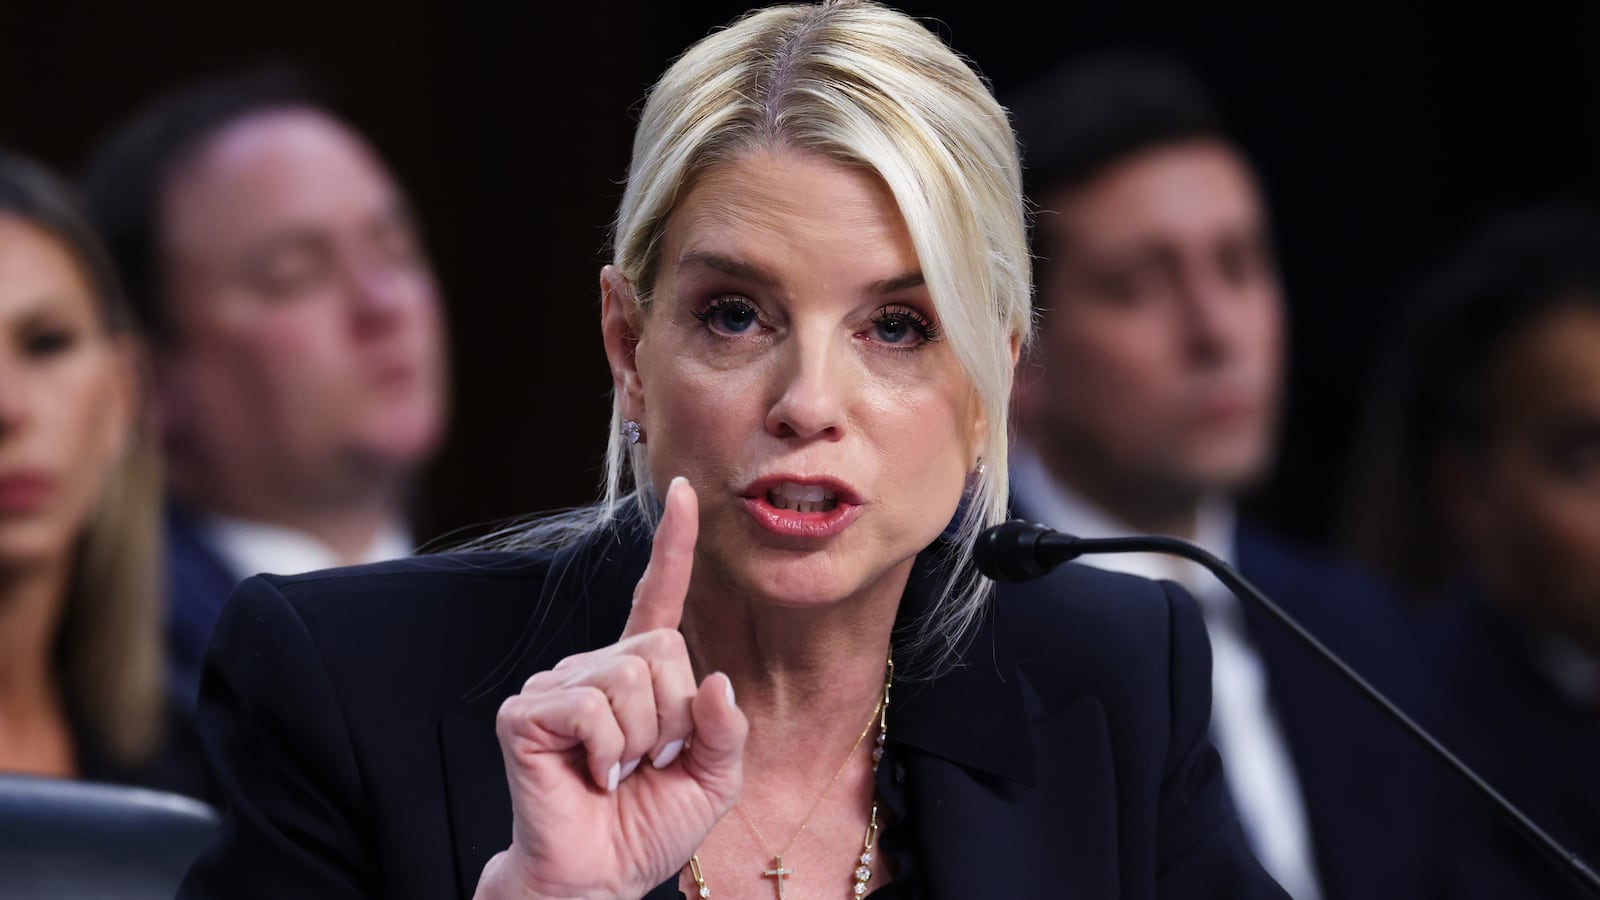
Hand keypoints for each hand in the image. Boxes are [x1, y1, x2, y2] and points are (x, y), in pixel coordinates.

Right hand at [476, 477, 746, 899]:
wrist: (601, 877)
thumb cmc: (649, 827)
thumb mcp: (715, 778)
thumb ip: (725, 728)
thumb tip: (715, 681)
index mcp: (640, 674)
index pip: (659, 597)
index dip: (672, 545)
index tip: (680, 492)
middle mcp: (595, 667)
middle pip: (661, 649)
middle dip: (674, 717)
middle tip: (650, 762)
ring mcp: (556, 684)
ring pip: (630, 678)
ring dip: (642, 740)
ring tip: (619, 772)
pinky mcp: (526, 711)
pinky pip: (591, 706)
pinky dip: (608, 750)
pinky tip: (594, 776)